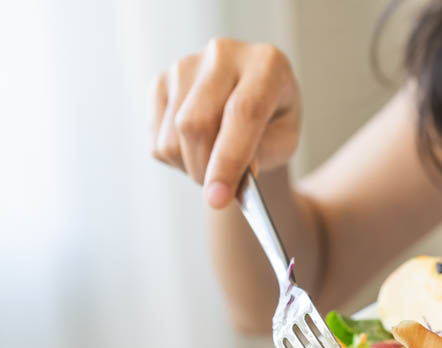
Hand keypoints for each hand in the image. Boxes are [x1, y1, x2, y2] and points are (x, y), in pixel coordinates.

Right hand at [150, 38, 300, 208]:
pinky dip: (176, 159)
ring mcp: (186, 64)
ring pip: (172, 137)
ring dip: (191, 168)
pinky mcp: (160, 81)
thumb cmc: (274, 122)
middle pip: (196, 124)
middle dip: (205, 171)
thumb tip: (229, 174)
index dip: (229, 160)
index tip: (219, 198)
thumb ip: (263, 155)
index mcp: (266, 63)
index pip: (242, 112)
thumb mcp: (285, 141)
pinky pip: (156, 140)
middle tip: (220, 192)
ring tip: (214, 163)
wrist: (253, 100)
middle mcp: (223, 54)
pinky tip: (197, 148)